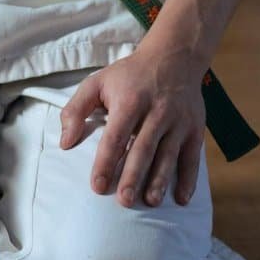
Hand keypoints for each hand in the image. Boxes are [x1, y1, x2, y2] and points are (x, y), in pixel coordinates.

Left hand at [58, 48, 206, 207]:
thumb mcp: (97, 83)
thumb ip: (75, 110)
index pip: (115, 137)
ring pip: (169, 155)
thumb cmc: (129, 75)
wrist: (174, 57)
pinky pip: (192, 156)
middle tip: (124, 201)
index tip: (97, 186)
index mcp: (130, 102)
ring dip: (160, 180)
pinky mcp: (195, 128)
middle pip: (143, 149)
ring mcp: (178, 121)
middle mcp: (156, 112)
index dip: (106, 162)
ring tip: (150, 202)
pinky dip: (189, 178)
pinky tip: (182, 198)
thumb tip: (65, 142)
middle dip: (134, 177)